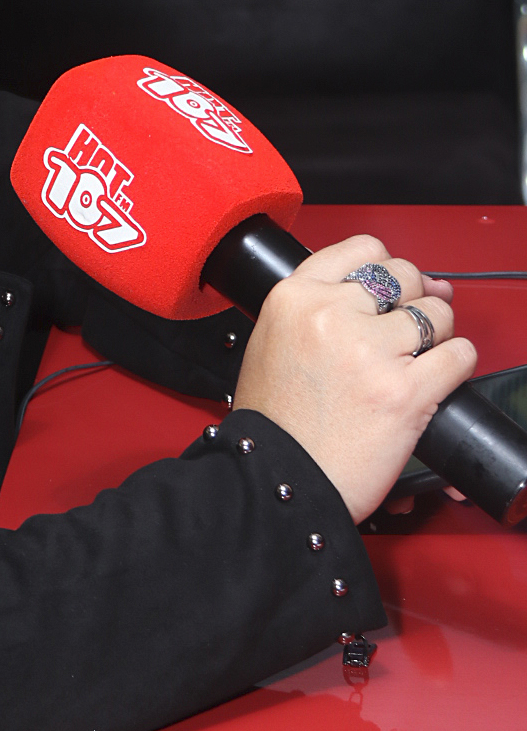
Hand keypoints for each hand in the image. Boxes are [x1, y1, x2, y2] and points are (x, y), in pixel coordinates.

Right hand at [232, 234, 476, 523]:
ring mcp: (370, 352)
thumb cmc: (274, 424)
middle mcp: (331, 315)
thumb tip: (390, 288)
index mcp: (294, 298)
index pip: (362, 250)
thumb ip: (317, 310)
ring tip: (416, 362)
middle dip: (415, 301)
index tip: (393, 288)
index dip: (386, 268)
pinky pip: (458, 355)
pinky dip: (457, 365)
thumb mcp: (271, 344)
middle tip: (410, 329)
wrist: (277, 480)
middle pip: (404, 276)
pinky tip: (436, 380)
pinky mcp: (404, 391)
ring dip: (436, 336)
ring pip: (436, 314)